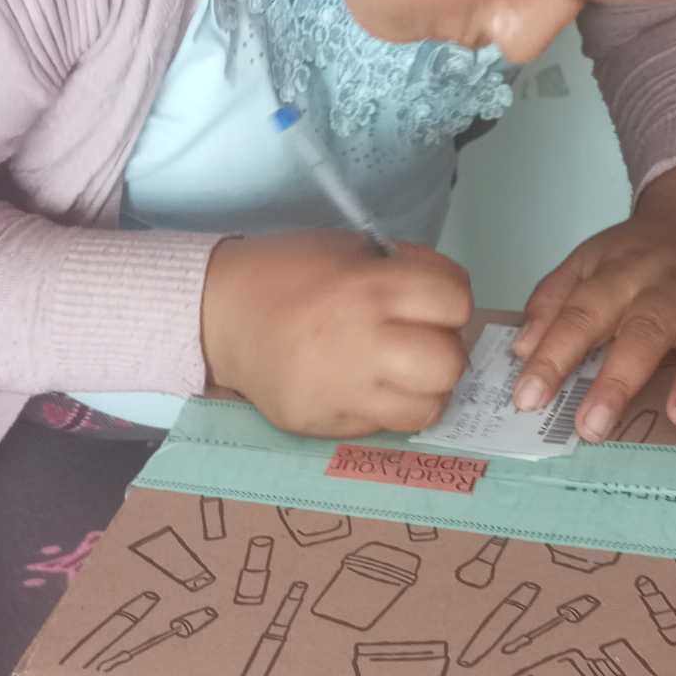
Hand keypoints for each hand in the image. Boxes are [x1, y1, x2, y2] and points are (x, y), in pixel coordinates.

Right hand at [202, 230, 472, 436]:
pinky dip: (382, 409)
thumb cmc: (288, 273)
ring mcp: (342, 391)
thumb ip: (403, 270)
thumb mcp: (349, 248)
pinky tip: (359, 387)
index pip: (456, 301)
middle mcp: (363, 342)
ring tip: (397, 372)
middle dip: (443, 351)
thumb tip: (446, 301)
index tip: (431, 301)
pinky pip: (382, 427)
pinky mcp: (323, 424)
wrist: (219, 314)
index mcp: (371, 287)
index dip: (450, 299)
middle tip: (419, 342)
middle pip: (449, 364)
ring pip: (426, 409)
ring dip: (422, 390)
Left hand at [512, 163, 675, 441]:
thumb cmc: (635, 257)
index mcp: (617, 274)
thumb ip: (552, 301)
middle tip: (592, 426)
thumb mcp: (585, 264)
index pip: (579, 315)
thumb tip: (520, 350)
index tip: (528, 397)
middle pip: (641, 330)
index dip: (553, 356)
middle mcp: (665, 285)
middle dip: (616, 378)